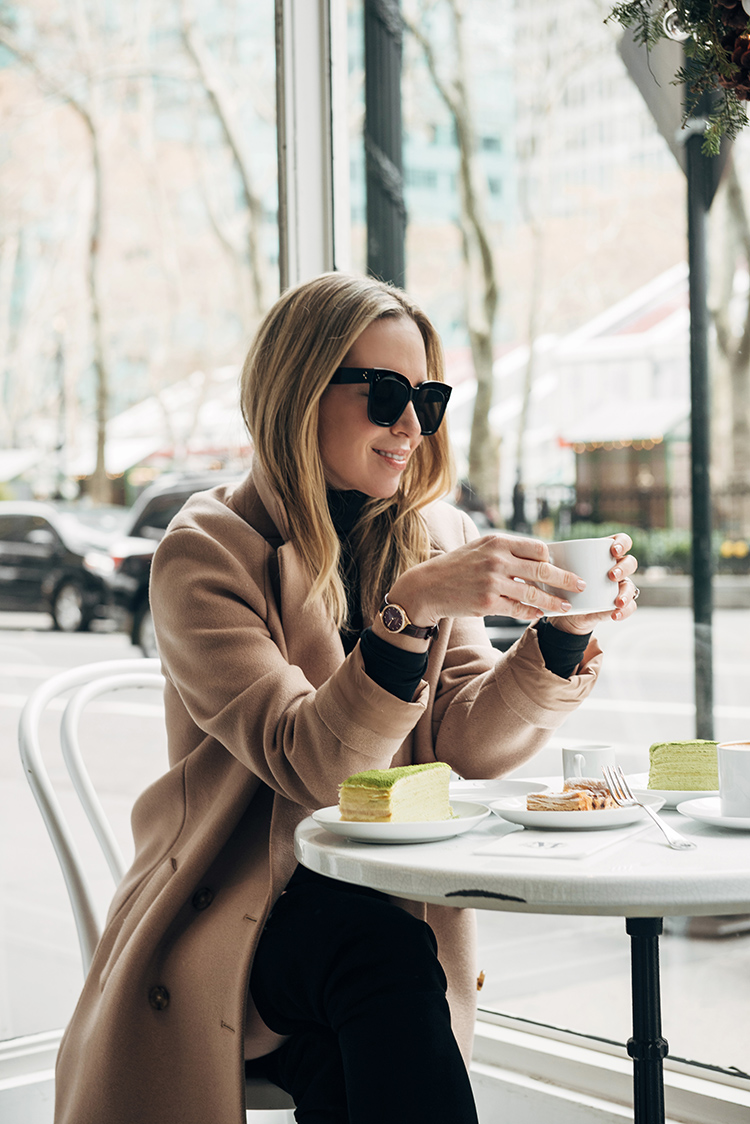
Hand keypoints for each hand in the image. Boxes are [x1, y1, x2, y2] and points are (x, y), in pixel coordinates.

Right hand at [385, 532, 592, 628]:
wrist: (428, 586)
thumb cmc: (457, 566)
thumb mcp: (480, 548)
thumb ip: (506, 550)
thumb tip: (538, 556)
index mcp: (498, 542)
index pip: (537, 548)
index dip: (552, 559)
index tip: (561, 566)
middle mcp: (497, 560)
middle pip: (542, 570)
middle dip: (566, 579)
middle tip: (581, 585)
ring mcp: (493, 583)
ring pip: (534, 594)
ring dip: (554, 602)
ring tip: (566, 606)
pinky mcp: (488, 603)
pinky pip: (518, 609)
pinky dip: (532, 613)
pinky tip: (540, 614)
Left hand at [550, 534, 638, 635]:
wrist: (567, 613)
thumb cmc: (565, 586)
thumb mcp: (560, 573)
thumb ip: (556, 562)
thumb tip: (542, 552)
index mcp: (605, 556)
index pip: (622, 542)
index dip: (622, 543)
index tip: (613, 550)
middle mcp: (616, 570)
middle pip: (630, 562)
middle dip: (624, 568)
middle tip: (611, 575)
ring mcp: (619, 588)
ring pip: (632, 586)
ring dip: (626, 592)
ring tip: (617, 601)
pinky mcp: (619, 606)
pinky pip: (630, 606)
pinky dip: (625, 611)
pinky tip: (615, 614)